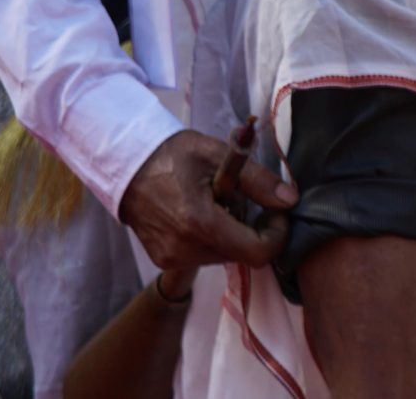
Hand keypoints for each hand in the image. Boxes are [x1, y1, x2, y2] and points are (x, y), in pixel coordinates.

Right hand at [118, 127, 297, 271]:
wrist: (125, 165)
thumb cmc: (172, 154)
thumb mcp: (217, 155)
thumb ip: (257, 180)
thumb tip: (291, 200)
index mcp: (199, 223)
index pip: (257, 253)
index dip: (276, 234)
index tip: (275, 210)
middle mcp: (185, 249)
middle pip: (242, 254)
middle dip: (252, 228)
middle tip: (241, 197)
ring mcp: (172, 259)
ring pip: (224, 256)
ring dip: (232, 233)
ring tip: (215, 202)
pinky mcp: (164, 261)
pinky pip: (203, 256)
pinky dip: (212, 238)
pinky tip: (200, 213)